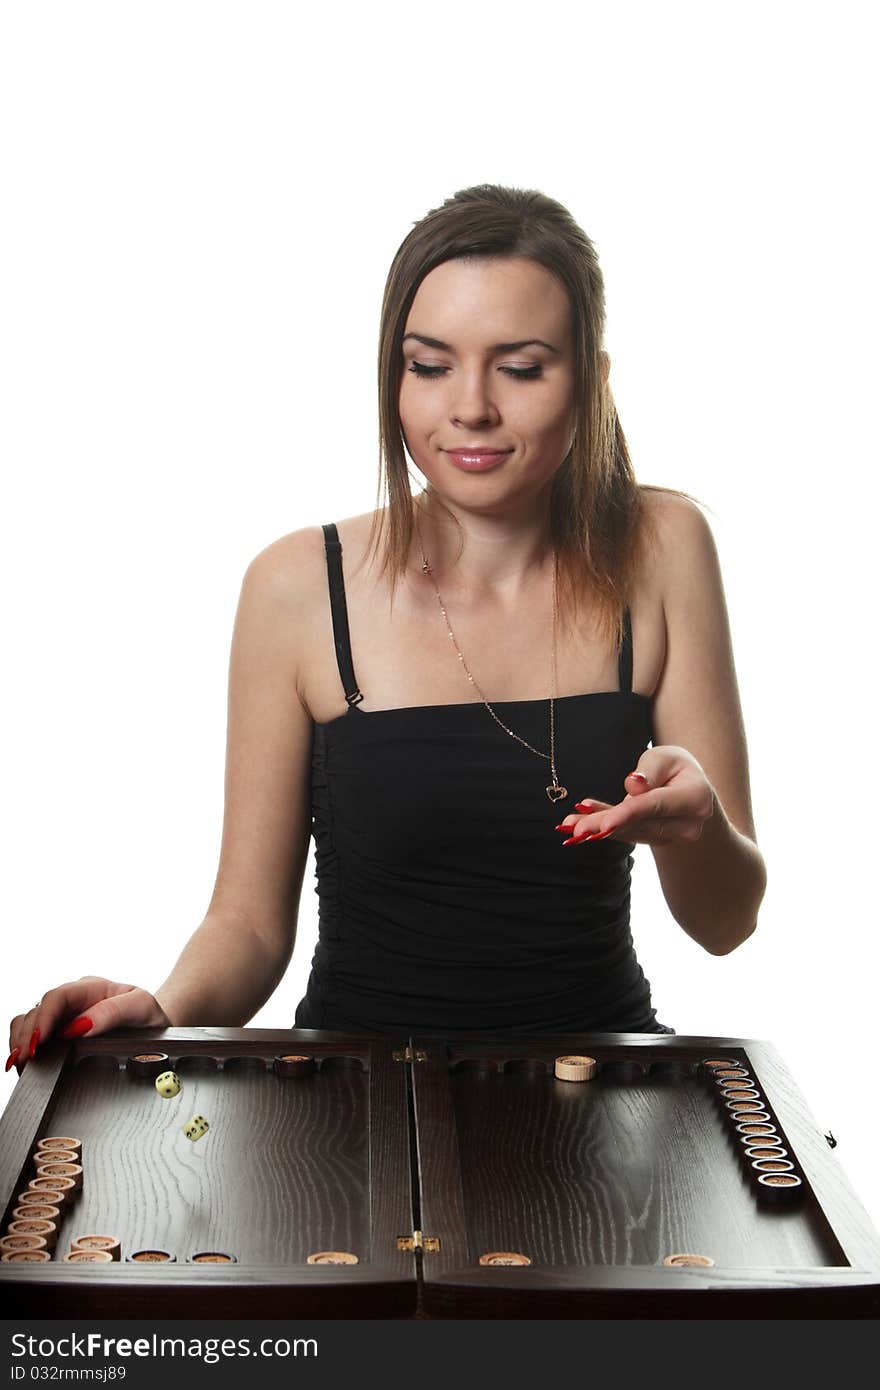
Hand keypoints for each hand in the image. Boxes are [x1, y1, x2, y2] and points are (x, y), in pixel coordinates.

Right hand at [6, 976, 170, 1075]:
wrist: (155, 1028)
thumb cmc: (149, 1016)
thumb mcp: (141, 1008)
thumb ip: (112, 1013)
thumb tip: (80, 1026)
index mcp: (92, 988)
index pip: (58, 996)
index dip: (44, 1017)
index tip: (38, 1040)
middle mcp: (74, 1000)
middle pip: (38, 1010)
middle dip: (27, 1035)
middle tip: (26, 1060)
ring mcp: (64, 1016)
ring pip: (29, 1021)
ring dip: (21, 1041)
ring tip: (23, 1063)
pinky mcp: (59, 1032)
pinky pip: (32, 1035)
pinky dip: (24, 1047)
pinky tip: (27, 1062)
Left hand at [554, 746, 715, 847]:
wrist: (688, 785)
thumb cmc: (675, 765)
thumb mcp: (666, 756)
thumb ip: (650, 770)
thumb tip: (633, 785)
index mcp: (696, 798)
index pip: (655, 806)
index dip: (628, 814)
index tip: (604, 825)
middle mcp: (687, 824)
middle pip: (639, 823)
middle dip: (603, 825)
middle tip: (574, 828)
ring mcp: (673, 836)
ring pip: (629, 831)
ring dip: (597, 827)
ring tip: (569, 824)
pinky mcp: (656, 840)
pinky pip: (626, 833)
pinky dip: (603, 828)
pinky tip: (579, 825)